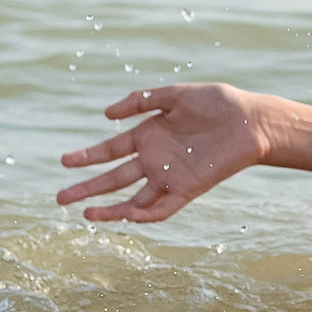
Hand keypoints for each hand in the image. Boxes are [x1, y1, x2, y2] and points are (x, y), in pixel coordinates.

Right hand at [57, 83, 269, 223]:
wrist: (252, 121)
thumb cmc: (218, 104)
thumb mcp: (174, 95)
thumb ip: (141, 101)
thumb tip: (106, 115)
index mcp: (148, 135)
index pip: (110, 150)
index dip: (87, 156)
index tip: (64, 161)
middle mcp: (155, 159)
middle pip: (113, 178)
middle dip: (87, 188)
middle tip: (60, 198)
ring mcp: (170, 176)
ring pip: (133, 200)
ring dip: (110, 209)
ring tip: (86, 214)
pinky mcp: (188, 188)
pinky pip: (164, 208)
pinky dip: (146, 214)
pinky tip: (128, 216)